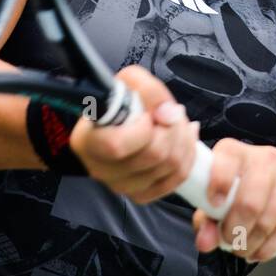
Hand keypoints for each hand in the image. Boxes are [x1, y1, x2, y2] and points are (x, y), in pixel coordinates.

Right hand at [68, 65, 198, 204]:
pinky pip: (176, 180)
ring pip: (170, 167)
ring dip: (183, 139)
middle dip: (172, 128)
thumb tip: (168, 114)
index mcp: (88, 142)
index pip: (117, 146)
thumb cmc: (120, 100)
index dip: (142, 130)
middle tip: (172, 112)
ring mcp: (121, 186)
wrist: (120, 118)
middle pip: (153, 156)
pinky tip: (184, 138)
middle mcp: (100, 169)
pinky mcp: (141, 194)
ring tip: (178, 121)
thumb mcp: (128, 82)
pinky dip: (187, 156)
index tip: (146, 115)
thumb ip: (148, 90)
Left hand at [191, 140, 275, 262]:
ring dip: (250, 244)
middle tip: (229, 242)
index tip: (214, 206)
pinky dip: (267, 248)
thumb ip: (206, 221)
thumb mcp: (220, 201)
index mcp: (236, 152)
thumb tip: (204, 243)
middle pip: (249, 202)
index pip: (226, 163)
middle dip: (235, 231)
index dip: (218, 185)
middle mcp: (265, 158)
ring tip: (242, 249)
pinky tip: (258, 252)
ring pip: (267, 221)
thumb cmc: (245, 193)